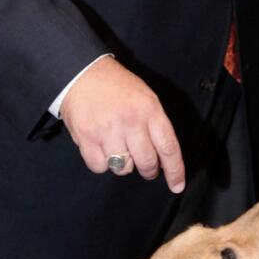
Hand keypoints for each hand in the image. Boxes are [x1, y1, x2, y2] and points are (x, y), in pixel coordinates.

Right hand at [60, 57, 185, 191]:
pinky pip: (99, 167)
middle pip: (146, 162)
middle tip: (146, 167)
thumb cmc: (116, 86)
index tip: (177, 186)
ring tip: (118, 147)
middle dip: (149, 170)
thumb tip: (162, 157)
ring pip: (122, 168)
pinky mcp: (86, 138)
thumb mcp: (145, 97)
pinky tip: (101, 147)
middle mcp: (131, 121)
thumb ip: (155, 124)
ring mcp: (107, 130)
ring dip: (122, 164)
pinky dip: (101, 163)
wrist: (81, 72)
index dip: (175, 171)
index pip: (168, 147)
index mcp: (150, 110)